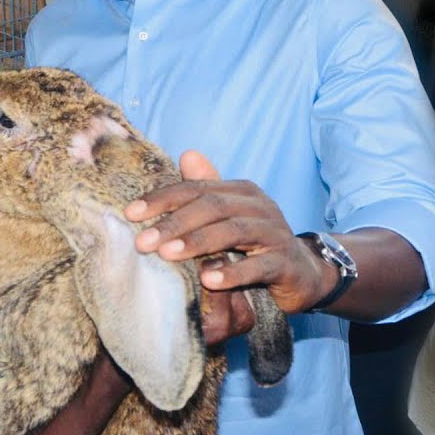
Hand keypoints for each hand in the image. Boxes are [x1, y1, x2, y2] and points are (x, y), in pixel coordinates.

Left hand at [124, 151, 335, 316]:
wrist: (304, 273)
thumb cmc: (256, 244)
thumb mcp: (228, 218)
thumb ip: (205, 192)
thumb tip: (187, 154)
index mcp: (240, 191)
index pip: (195, 189)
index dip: (162, 199)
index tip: (129, 214)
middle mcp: (259, 206)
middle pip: (211, 207)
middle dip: (173, 223)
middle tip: (142, 242)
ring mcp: (276, 233)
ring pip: (233, 232)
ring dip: (197, 243)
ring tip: (167, 255)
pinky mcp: (287, 263)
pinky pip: (259, 266)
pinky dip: (234, 273)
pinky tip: (209, 280)